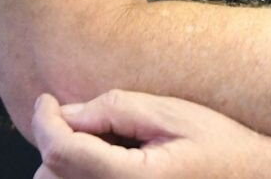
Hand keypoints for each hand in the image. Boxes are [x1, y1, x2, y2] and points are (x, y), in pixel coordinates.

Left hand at [32, 89, 270, 178]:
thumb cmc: (225, 149)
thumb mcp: (174, 115)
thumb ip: (117, 110)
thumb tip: (68, 112)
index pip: (62, 151)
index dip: (46, 120)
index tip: (49, 100)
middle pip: (51, 177)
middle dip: (57, 143)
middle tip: (86, 121)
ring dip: (67, 165)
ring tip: (103, 145)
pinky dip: (85, 178)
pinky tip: (110, 164)